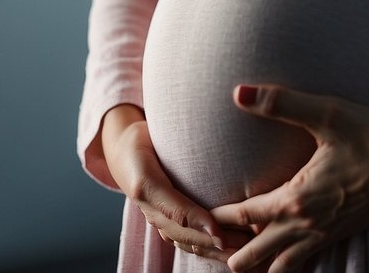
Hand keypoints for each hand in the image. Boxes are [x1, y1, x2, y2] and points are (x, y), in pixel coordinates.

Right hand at [101, 104, 250, 261]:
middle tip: (245, 245)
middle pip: (183, 233)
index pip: (175, 209)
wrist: (123, 151)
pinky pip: (185, 243)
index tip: (220, 232)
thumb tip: (211, 116)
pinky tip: (229, 252)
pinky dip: (206, 251)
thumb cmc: (145, 137)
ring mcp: (156, 219)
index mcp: (145, 185)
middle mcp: (150, 208)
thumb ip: (179, 138)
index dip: (198, 222)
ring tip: (244, 252)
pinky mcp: (164, 224)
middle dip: (213, 242)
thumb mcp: (154, 132)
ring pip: (185, 243)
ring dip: (214, 250)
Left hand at [209, 85, 368, 272]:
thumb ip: (280, 103)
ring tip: (240, 254)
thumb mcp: (326, 113)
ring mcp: (324, 235)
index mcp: (297, 198)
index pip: (243, 215)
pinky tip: (280, 255)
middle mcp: (306, 225)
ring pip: (279, 267)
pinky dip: (285, 263)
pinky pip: (304, 261)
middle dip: (231, 250)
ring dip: (258, 261)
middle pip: (254, 254)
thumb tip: (238, 92)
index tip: (199, 213)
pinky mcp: (340, 236)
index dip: (217, 216)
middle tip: (213, 242)